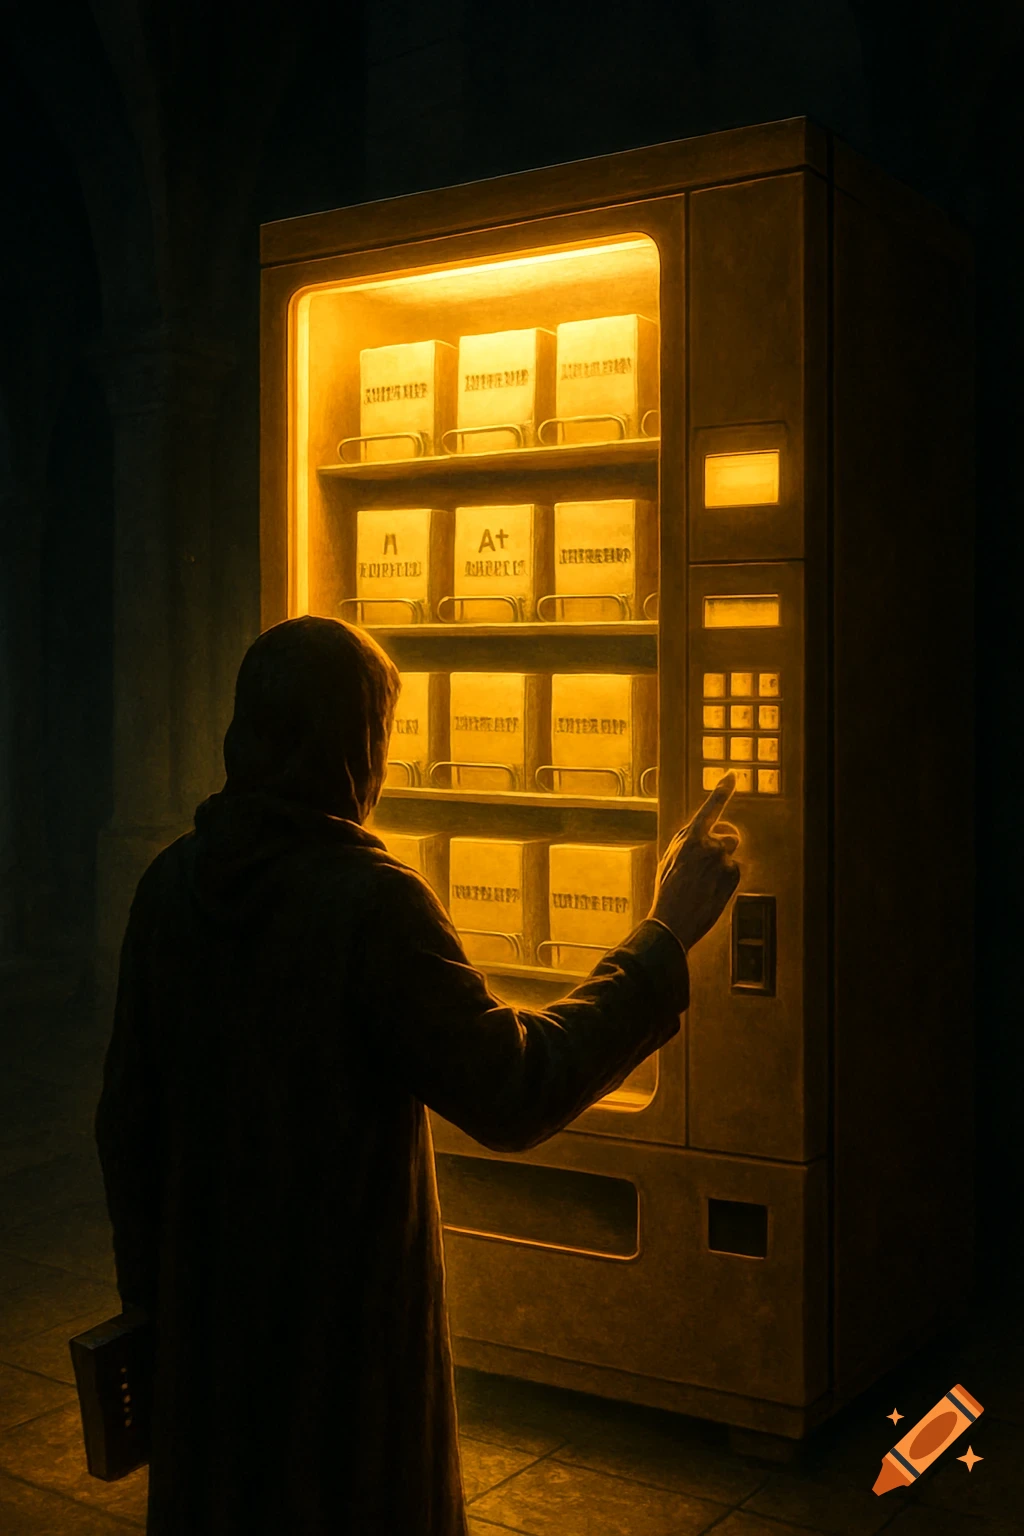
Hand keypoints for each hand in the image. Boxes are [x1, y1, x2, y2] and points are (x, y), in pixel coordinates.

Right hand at [648, 773, 741, 950]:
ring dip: (723, 865)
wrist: (673, 921)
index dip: (722, 790)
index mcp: (689, 837)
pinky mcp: (733, 874)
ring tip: (705, 883)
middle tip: (713, 859)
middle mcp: (709, 843)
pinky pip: (734, 872)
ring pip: (731, 855)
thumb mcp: (669, 859)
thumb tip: (703, 834)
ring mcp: (723, 859)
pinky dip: (726, 880)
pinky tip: (711, 892)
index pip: (710, 808)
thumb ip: (687, 842)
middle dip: (725, 844)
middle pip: (729, 835)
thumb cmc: (668, 891)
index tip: (732, 775)